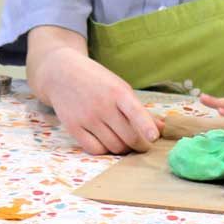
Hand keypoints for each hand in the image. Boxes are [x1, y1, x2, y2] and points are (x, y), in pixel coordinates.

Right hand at [40, 50, 159, 154]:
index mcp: (117, 92)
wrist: (61, 73)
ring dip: (123, 149)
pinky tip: (106, 142)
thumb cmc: (96, 81)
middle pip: (128, 137)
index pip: (135, 112)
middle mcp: (102, 105)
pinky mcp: (73, 127)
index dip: (146, 126)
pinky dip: (105, 150)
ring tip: (123, 141)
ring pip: (114, 146)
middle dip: (140, 145)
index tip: (154, 137)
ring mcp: (86, 117)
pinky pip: (95, 149)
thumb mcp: (119, 87)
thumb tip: (162, 128)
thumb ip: (139, 110)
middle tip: (142, 144)